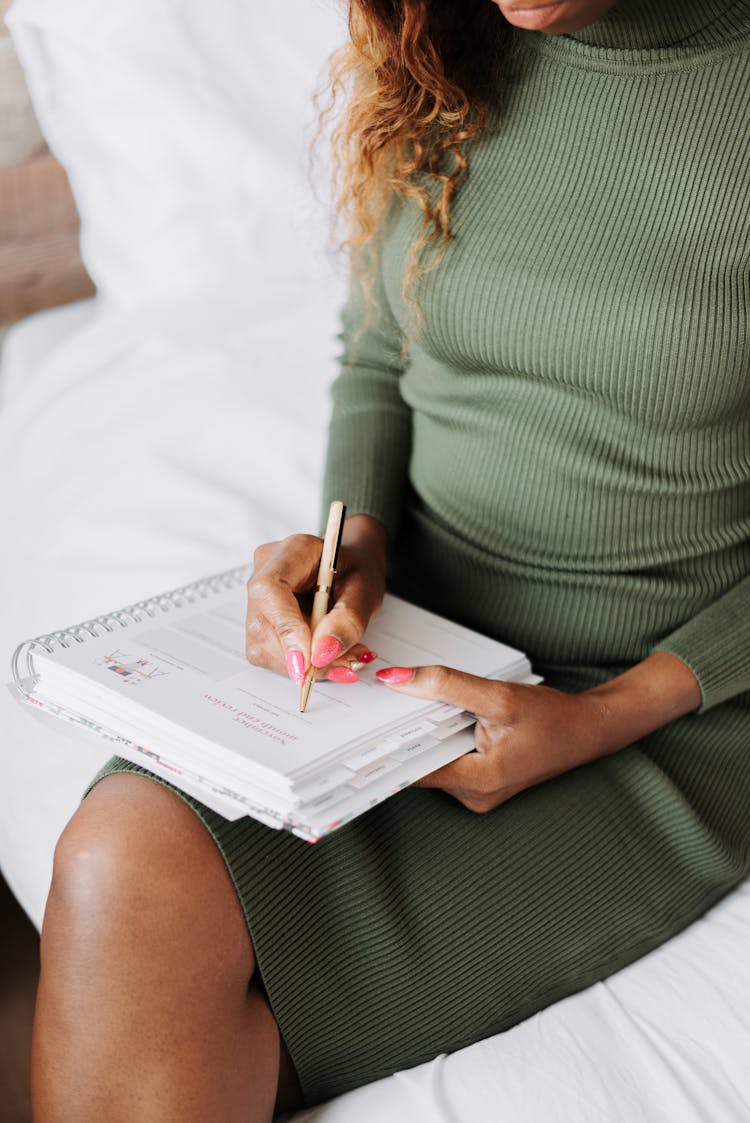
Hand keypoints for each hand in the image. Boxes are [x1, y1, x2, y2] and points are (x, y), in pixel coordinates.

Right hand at [246, 514, 387, 683]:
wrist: (349, 570)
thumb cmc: (356, 572)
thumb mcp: (366, 591)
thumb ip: (348, 620)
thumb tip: (321, 653)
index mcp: (293, 551)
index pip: (270, 590)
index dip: (286, 629)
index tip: (310, 660)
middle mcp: (264, 571)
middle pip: (263, 626)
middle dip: (303, 656)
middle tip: (346, 663)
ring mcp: (256, 598)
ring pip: (263, 647)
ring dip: (305, 664)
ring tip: (342, 657)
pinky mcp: (259, 622)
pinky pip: (270, 655)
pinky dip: (302, 664)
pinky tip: (325, 654)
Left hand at [376, 652, 700, 811]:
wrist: (589, 730)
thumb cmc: (551, 717)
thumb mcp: (498, 696)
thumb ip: (446, 686)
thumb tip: (395, 680)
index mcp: (476, 784)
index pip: (411, 769)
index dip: (382, 747)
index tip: (352, 727)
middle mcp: (472, 795)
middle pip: (418, 764)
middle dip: (395, 734)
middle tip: (364, 706)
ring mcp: (477, 790)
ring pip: (430, 757)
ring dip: (415, 731)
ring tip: (390, 701)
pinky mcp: (481, 778)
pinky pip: (445, 755)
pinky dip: (435, 732)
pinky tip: (424, 708)